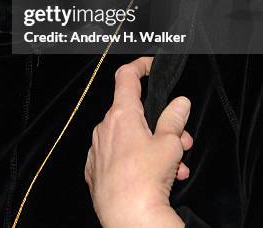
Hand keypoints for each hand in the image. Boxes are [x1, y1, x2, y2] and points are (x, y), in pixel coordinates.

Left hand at [85, 56, 192, 227]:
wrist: (129, 219)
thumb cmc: (146, 180)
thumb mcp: (169, 145)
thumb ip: (174, 120)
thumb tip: (179, 103)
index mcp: (121, 115)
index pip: (126, 77)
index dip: (139, 66)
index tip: (149, 66)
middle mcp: (104, 128)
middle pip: (133, 114)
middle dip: (159, 124)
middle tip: (181, 141)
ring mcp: (97, 150)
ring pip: (128, 138)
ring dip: (152, 147)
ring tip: (174, 168)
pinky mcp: (96, 171)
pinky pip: (117, 157)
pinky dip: (135, 162)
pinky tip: (152, 178)